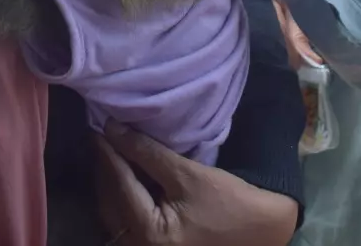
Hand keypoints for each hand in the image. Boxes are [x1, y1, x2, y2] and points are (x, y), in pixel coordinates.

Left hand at [91, 123, 298, 245]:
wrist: (262, 230)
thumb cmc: (229, 203)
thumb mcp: (187, 174)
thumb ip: (147, 152)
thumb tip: (113, 129)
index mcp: (148, 234)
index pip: (118, 184)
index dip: (107, 152)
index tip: (98, 127)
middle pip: (110, 200)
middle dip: (106, 166)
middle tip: (102, 134)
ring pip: (115, 210)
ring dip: (113, 180)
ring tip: (112, 149)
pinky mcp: (154, 245)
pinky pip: (127, 218)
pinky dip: (124, 194)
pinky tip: (126, 174)